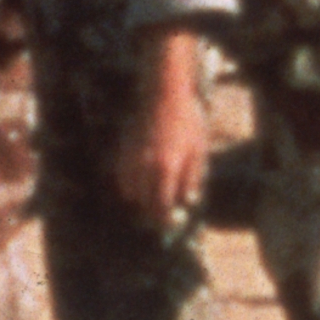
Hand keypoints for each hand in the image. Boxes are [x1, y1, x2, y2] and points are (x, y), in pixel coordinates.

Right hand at [123, 39, 209, 222]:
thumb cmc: (187, 121)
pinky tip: (139, 181)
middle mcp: (146, 167)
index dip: (164, 219)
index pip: (161, 204)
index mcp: (167, 168)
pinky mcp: (123, 149)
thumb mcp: (198, 149)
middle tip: (161, 214)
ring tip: (151, 197)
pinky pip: (122, 177)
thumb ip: (192, 178)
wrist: (165, 94)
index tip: (168, 224)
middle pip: (144, 202)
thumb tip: (187, 201)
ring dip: (140, 198)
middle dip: (152, 211)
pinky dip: (129, 184)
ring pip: (130, 192)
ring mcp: (131, 158)